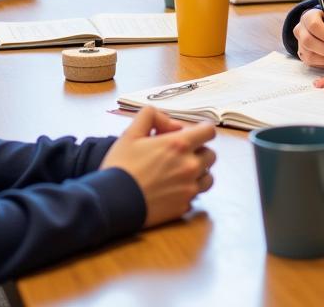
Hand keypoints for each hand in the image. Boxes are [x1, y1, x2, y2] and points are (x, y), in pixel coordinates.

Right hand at [101, 109, 215, 227]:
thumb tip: (171, 123)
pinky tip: (171, 190)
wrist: (112, 202)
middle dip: (199, 152)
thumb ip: (151, 116)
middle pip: (211, 155)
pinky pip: (195, 196)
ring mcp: (189, 188)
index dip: (201, 131)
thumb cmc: (121, 166)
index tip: (190, 135)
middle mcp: (190, 166)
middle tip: (180, 155)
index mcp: (180, 145)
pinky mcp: (183, 207)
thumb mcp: (131, 133)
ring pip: (208, 177)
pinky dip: (188, 191)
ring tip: (179, 173)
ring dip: (198, 173)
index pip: (209, 132)